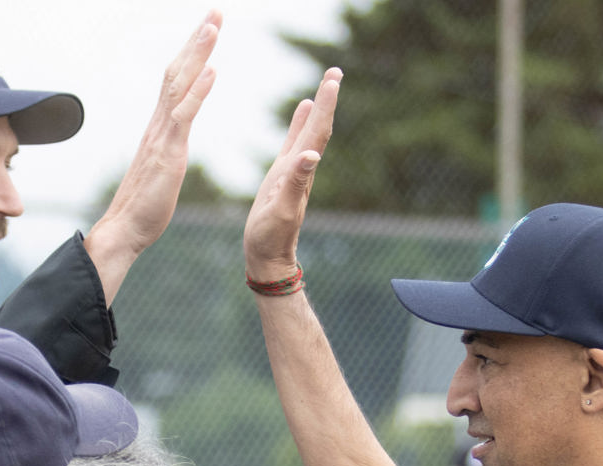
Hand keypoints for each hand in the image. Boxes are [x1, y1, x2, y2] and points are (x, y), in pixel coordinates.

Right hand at [83, 10, 220, 302]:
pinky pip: (184, 116)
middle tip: (216, 11)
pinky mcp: (167, 153)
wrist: (125, 231)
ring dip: (198, 53)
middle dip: (197, 39)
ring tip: (214, 26)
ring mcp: (161, 136)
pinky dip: (198, 92)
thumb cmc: (144, 207)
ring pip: (180, 84)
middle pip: (177, 71)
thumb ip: (166, 147)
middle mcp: (158, 124)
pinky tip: (212, 71)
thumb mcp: (161, 168)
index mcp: (160, 128)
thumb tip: (170, 135)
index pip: (176, 81)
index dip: (192, 53)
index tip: (208, 28)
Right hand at [242, 68, 341, 283]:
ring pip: (308, 131)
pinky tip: (303, 109)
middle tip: (335, 71)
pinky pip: (293, 141)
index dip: (325, 106)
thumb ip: (296, 183)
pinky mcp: (282, 175)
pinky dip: (300, 123)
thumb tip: (310, 155)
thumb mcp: (282, 210)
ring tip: (325, 84)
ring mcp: (293, 170)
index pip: (317, 132)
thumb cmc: (271, 237)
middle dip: (326, 98)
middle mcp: (302, 167)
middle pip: (318, 126)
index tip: (333, 79)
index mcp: (302, 171)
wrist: (267, 257)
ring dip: (317, 107)